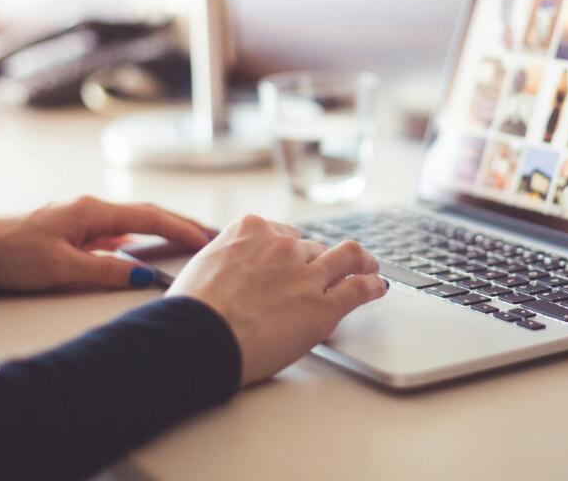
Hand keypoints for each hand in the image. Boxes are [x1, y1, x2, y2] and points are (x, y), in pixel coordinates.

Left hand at [0, 196, 213, 290]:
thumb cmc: (8, 254)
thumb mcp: (60, 268)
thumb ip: (105, 271)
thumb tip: (145, 277)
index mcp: (92, 211)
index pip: (150, 217)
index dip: (182, 229)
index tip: (208, 239)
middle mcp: (90, 209)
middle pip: (147, 213)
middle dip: (181, 223)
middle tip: (211, 235)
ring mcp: (81, 219)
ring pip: (132, 221)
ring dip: (162, 228)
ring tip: (188, 240)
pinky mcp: (71, 231)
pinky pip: (115, 231)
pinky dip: (138, 237)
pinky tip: (142, 248)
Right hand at [166, 214, 386, 385]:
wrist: (196, 337)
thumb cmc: (190, 311)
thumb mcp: (202, 266)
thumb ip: (226, 260)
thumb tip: (228, 270)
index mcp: (251, 230)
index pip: (283, 233)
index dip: (289, 250)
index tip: (294, 259)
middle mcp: (282, 246)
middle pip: (311, 248)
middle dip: (315, 262)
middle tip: (323, 274)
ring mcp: (306, 274)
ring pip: (345, 257)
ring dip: (359, 261)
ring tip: (369, 266)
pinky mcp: (322, 307)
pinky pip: (358, 289)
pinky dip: (372, 286)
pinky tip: (377, 287)